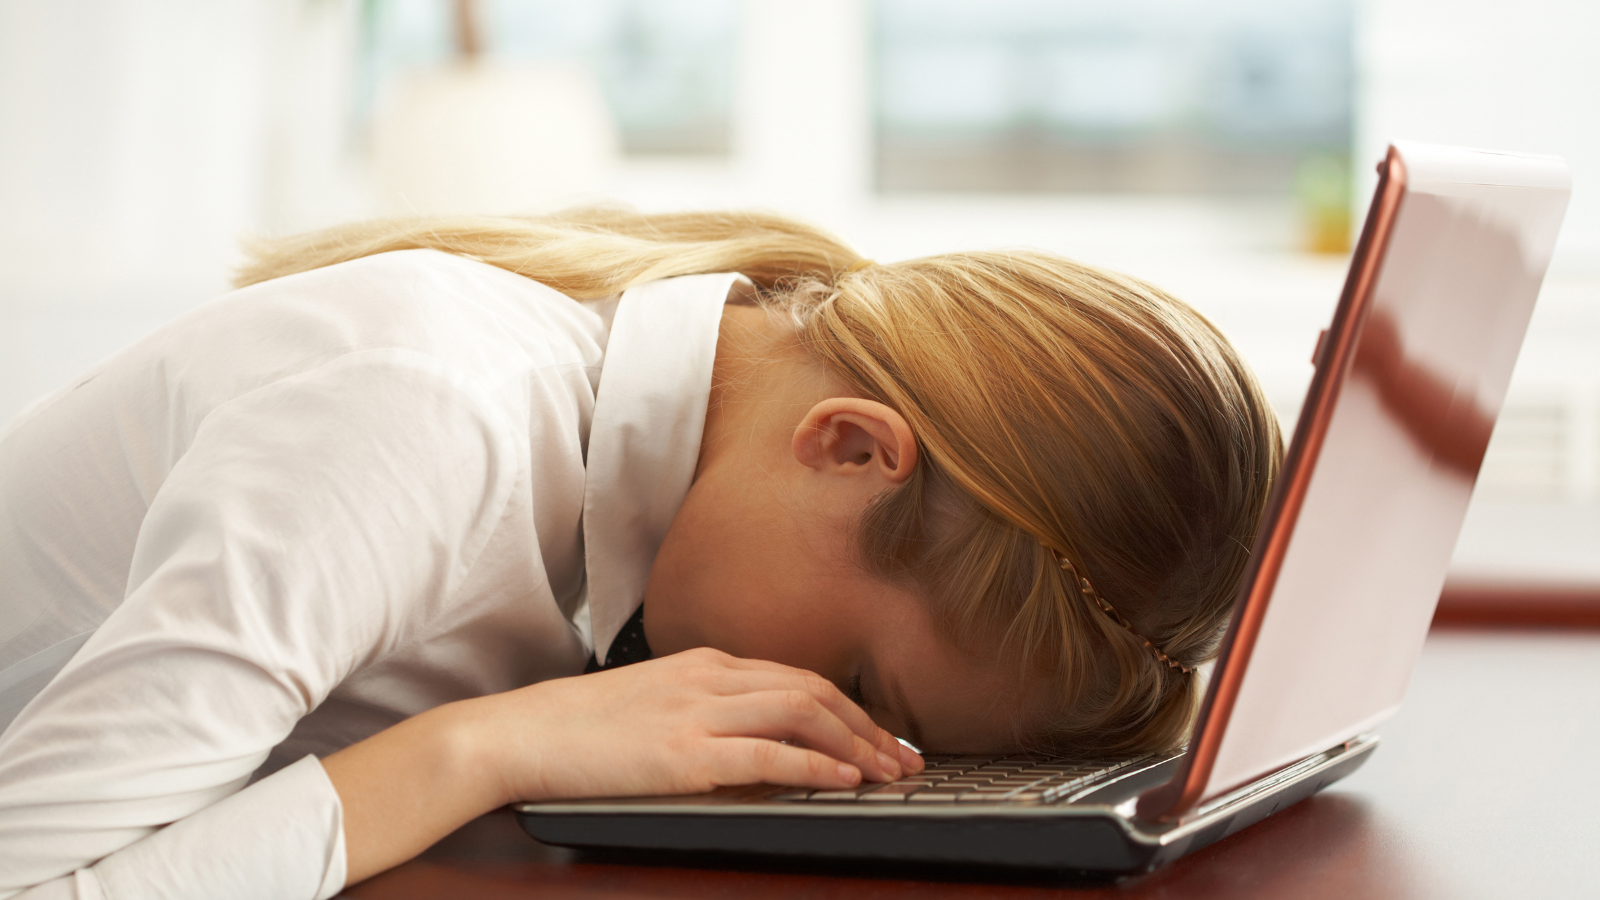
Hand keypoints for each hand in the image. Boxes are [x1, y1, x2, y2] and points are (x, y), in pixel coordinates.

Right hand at [470, 647, 924, 803]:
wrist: (521, 733)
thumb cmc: (579, 728)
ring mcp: (698, 712)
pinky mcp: (684, 751)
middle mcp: (710, 678)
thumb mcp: (654, 706)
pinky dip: (816, 762)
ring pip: (802, 711)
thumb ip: (706, 714)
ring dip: (857, 742)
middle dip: (869, 724)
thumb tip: (757, 747)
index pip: (797, 677)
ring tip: (889, 772)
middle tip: (906, 758)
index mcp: (704, 664)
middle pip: (813, 689)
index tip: (882, 736)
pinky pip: (767, 751)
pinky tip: (845, 778)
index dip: (850, 707)